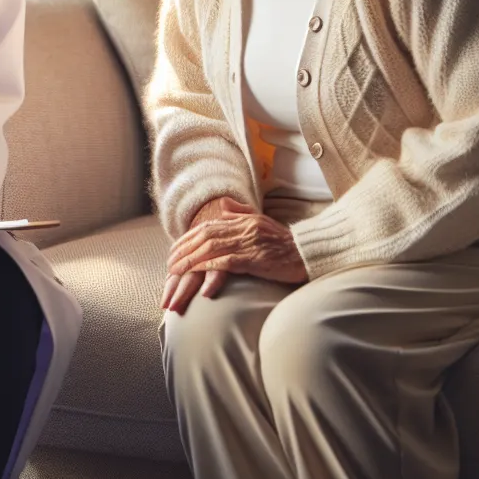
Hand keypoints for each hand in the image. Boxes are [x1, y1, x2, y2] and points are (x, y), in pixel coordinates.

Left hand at [162, 197, 306, 312]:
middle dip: (183, 250)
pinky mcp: (255, 258)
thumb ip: (241, 213)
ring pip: (211, 249)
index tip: (173, 250)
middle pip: (205, 237)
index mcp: (243, 220)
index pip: (207, 227)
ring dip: (190, 260)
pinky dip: (209, 266)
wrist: (309, 252)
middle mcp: (243, 228)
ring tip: (175, 271)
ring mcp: (249, 243)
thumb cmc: (286, 243)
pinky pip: (227, 261)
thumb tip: (224, 205)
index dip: (187, 238)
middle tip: (168, 263)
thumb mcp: (262, 222)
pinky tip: (196, 273)